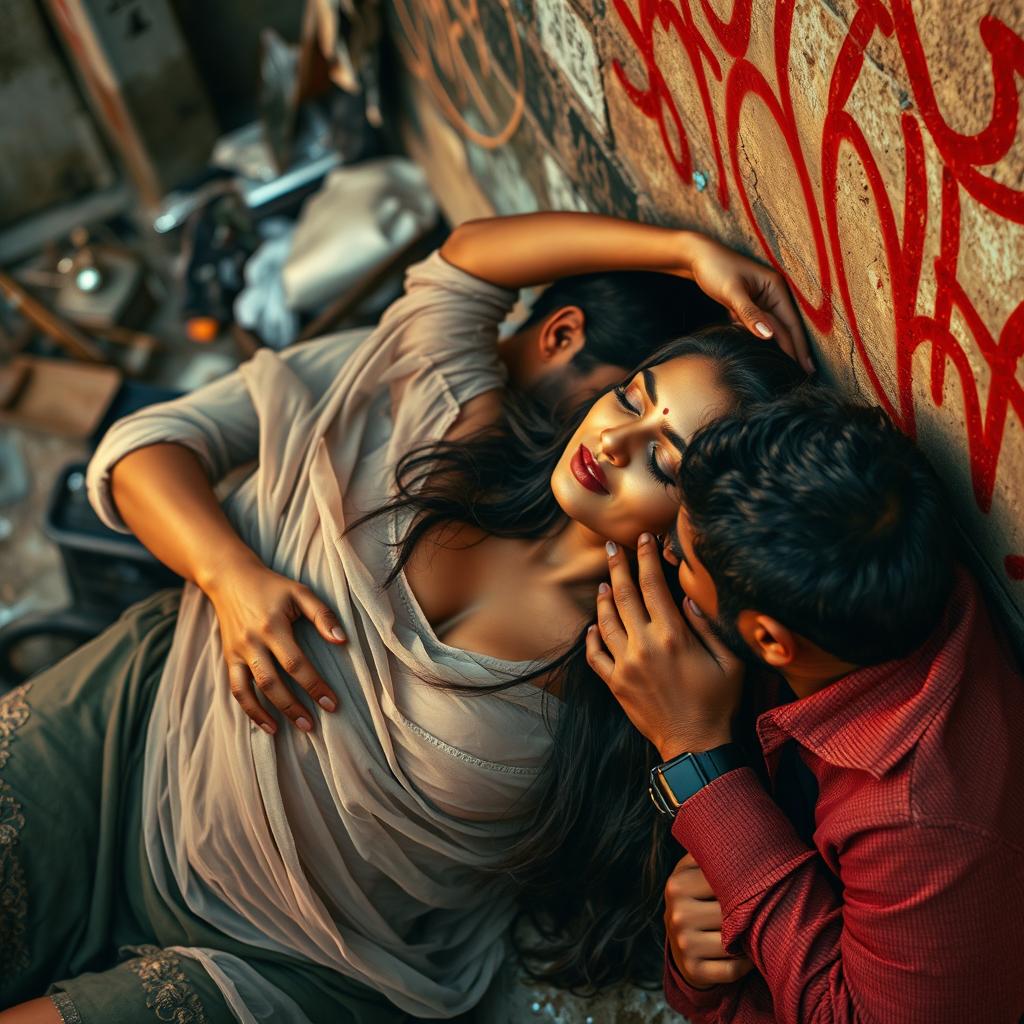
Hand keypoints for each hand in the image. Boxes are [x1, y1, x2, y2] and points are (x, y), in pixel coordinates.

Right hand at [203, 557, 345, 733]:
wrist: (230, 578)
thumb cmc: (271, 586)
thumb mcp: (300, 592)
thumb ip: (323, 615)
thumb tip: (343, 641)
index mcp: (272, 626)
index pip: (295, 663)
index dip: (314, 685)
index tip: (332, 703)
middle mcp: (252, 642)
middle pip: (272, 682)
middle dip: (294, 706)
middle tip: (315, 725)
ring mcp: (237, 652)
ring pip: (251, 690)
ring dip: (272, 713)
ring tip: (295, 728)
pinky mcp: (229, 658)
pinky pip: (236, 689)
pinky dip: (250, 710)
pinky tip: (268, 725)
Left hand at [586, 534, 743, 759]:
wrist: (696, 745)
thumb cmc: (719, 702)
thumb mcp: (729, 661)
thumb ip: (708, 626)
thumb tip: (688, 597)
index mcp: (673, 636)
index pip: (654, 585)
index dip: (646, 558)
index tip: (643, 539)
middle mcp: (644, 645)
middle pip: (624, 595)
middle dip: (617, 567)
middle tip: (612, 547)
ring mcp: (626, 665)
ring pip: (606, 621)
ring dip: (603, 598)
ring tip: (604, 582)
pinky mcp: (616, 684)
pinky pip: (596, 655)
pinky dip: (592, 637)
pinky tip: (594, 625)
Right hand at [665, 853, 754, 988]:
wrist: (680, 943)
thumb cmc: (698, 900)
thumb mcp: (694, 873)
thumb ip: (709, 853)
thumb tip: (740, 830)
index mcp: (677, 884)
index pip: (721, 881)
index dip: (745, 883)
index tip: (763, 881)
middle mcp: (676, 914)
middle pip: (730, 912)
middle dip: (749, 913)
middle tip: (767, 909)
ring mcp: (684, 944)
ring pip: (733, 941)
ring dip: (750, 939)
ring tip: (757, 930)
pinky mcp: (694, 971)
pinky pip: (733, 969)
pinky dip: (747, 964)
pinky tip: (748, 954)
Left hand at [684, 233, 812, 373]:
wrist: (697, 256)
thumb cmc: (715, 268)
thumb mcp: (732, 291)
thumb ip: (749, 314)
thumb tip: (769, 336)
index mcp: (775, 288)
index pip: (791, 323)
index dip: (799, 347)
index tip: (807, 368)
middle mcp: (773, 294)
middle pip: (786, 328)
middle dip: (794, 351)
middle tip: (805, 376)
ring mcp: (762, 300)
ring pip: (773, 329)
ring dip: (780, 348)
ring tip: (789, 370)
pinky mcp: (749, 304)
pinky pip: (760, 326)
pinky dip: (762, 340)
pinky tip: (766, 355)